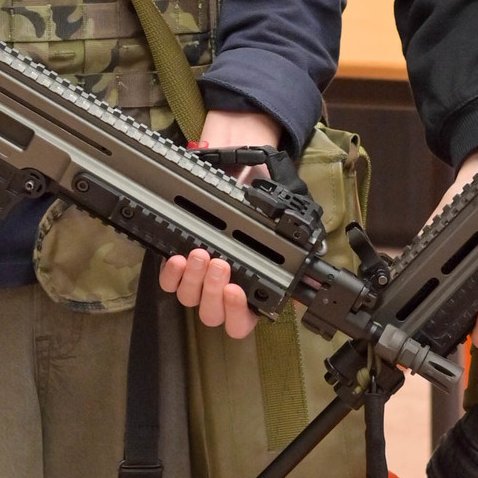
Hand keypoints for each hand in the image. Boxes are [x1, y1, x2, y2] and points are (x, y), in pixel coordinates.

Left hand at [157, 105, 281, 336]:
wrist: (236, 157)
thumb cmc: (259, 189)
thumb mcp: (281, 217)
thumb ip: (291, 250)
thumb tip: (311, 275)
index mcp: (251, 285)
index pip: (244, 320)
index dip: (239, 313)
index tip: (238, 291)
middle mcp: (223, 285)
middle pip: (212, 313)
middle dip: (213, 291)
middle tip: (219, 264)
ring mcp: (197, 275)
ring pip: (188, 298)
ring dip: (193, 279)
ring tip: (199, 253)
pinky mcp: (175, 260)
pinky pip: (166, 281)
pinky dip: (170, 272)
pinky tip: (176, 257)